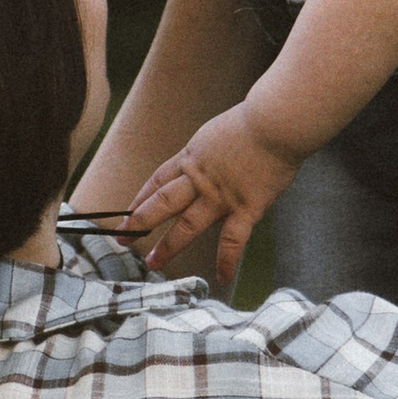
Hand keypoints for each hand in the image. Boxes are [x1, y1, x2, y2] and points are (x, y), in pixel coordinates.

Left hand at [121, 103, 301, 283]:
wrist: (275, 122)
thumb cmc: (255, 121)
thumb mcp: (218, 132)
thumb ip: (211, 153)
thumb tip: (210, 165)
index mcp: (192, 156)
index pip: (158, 180)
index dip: (140, 198)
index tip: (126, 213)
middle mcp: (200, 178)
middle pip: (162, 203)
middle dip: (139, 222)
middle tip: (122, 238)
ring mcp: (221, 195)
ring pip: (187, 225)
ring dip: (168, 246)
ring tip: (153, 263)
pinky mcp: (246, 208)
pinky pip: (232, 240)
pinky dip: (227, 260)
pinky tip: (221, 277)